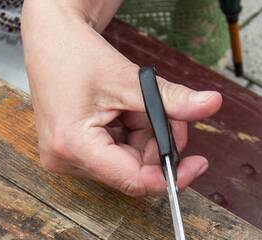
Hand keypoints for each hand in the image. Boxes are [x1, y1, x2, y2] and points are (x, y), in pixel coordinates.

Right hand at [22, 0, 221, 195]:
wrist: (50, 39)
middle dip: (159, 144)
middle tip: (173, 114)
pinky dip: (132, 133)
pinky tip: (128, 110)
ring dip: (146, 136)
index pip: (133, 178)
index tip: (196, 165)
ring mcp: (68, 158)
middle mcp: (66, 159)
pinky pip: (117, 154)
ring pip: (128, 162)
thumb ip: (171, 99)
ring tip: (141, 104)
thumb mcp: (129, 78)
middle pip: (133, 170)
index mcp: (73, 145)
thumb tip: (210, 104)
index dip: (170, 175)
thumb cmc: (74, 54)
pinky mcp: (74, 153)